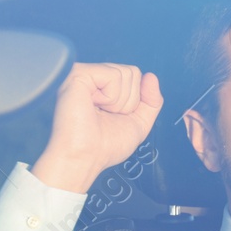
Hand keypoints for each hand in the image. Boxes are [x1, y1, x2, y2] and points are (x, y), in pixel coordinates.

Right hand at [32, 63, 162, 192]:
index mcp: (104, 87)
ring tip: (99, 113)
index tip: (116, 117)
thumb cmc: (104, 146)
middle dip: (129, 101)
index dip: (135, 101)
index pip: (136, 77)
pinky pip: (113, 75)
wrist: (84, 158)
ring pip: (126, 72)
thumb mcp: (139, 123)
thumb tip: (151, 77)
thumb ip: (152, 101)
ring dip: (119, 101)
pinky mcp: (78, 74)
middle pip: (133, 72)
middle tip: (107, 116)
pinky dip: (111, 96)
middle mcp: (94, 77)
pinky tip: (93, 106)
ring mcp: (85, 73)